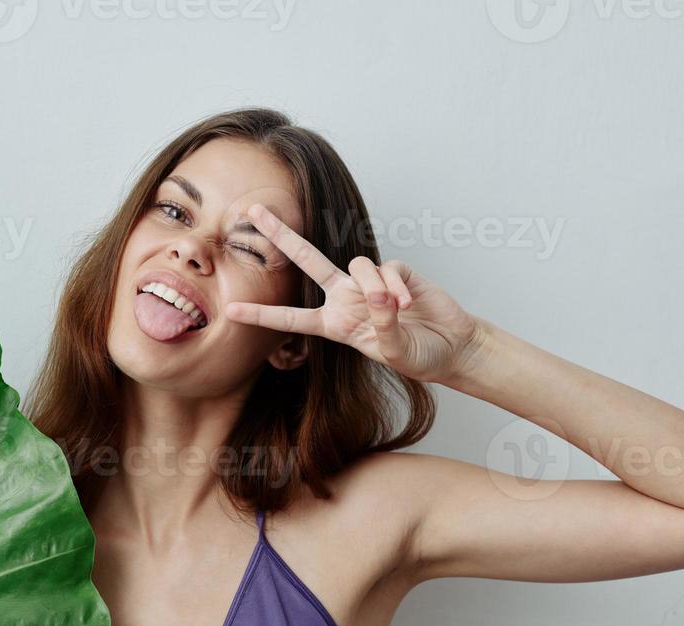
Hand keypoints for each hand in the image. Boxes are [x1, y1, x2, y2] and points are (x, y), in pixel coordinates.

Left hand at [225, 202, 490, 384]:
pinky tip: (409, 304)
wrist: (452, 346)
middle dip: (281, 235)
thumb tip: (379, 293)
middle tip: (253, 211)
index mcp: (336, 324)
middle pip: (307, 260)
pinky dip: (397, 286)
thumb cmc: (418, 356)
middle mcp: (346, 299)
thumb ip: (383, 325)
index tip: (231, 312)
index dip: (262, 315)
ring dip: (376, 286)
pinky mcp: (396, 271)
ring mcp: (370, 283)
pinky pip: (388, 269)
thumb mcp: (394, 351)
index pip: (292, 319)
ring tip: (398, 309)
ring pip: (357, 265)